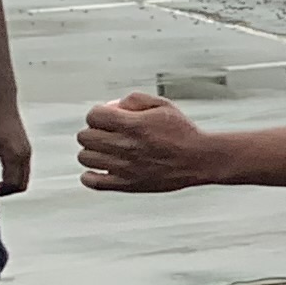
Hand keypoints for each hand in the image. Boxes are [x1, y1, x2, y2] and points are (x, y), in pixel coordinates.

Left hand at [0, 100, 33, 196]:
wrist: (1, 102)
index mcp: (14, 155)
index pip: (12, 184)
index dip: (1, 192)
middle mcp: (24, 155)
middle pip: (22, 184)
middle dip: (8, 191)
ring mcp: (27, 152)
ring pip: (25, 177)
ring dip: (12, 183)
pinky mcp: (26, 148)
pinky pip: (24, 169)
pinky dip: (15, 175)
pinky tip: (2, 171)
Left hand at [77, 90, 219, 191]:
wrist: (201, 160)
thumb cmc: (183, 132)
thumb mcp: (162, 105)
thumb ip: (134, 99)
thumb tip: (112, 106)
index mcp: (133, 124)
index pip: (93, 116)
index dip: (98, 114)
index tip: (108, 118)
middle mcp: (126, 146)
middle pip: (85, 136)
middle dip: (94, 132)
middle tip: (107, 135)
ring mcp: (125, 167)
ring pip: (85, 158)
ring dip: (92, 152)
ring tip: (105, 152)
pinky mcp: (127, 184)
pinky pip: (93, 182)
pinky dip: (90, 176)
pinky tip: (100, 169)